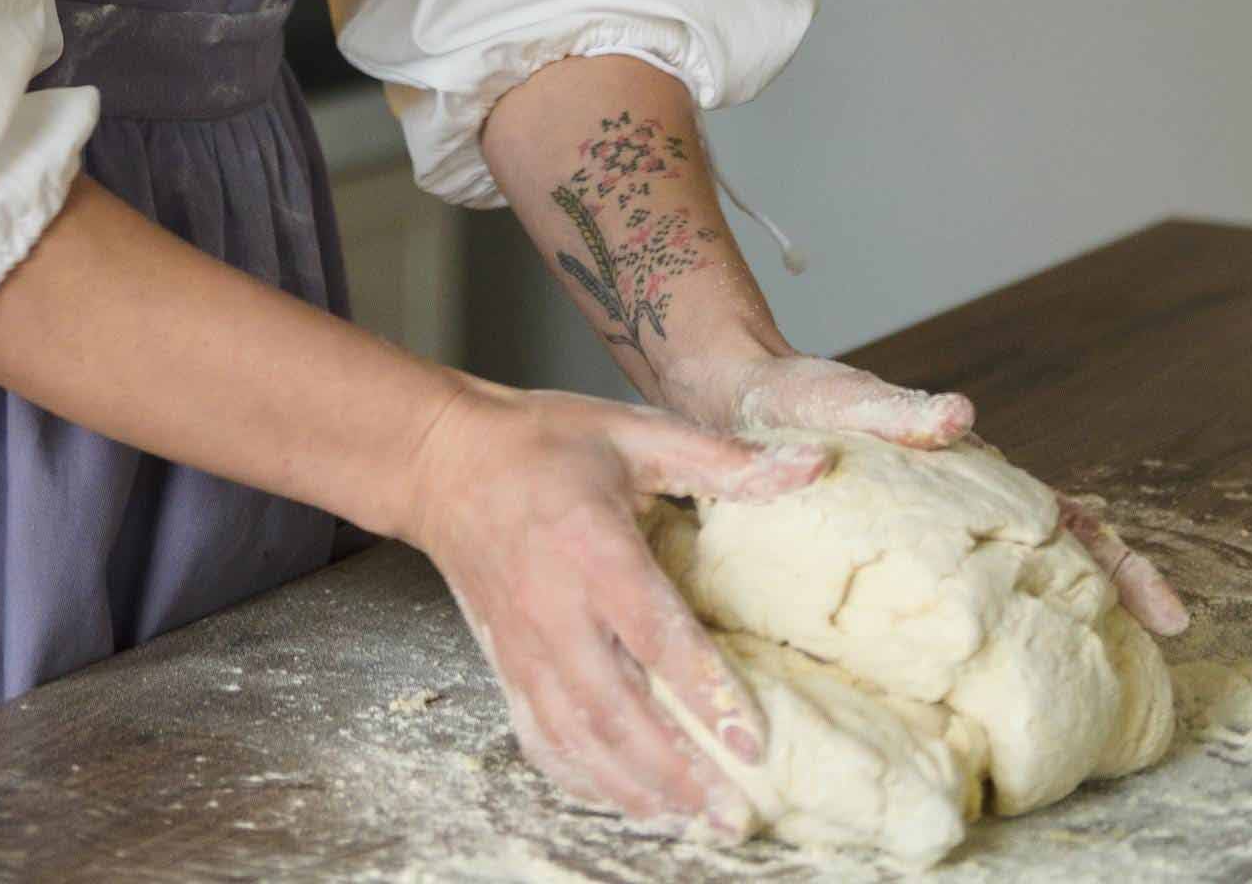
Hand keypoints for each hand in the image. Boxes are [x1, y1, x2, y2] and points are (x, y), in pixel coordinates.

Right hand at [397, 374, 830, 837]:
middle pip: (616, 711)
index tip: (752, 743)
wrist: (441, 460)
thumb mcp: (630, 430)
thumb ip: (719, 456)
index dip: (704, 692)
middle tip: (732, 813)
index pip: (653, 634)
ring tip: (690, 820)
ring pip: (578, 738)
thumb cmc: (539, 443)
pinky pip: (541, 737)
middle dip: (676, 771)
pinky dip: (580, 779)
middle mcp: (555, 609)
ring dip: (634, 789)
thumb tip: (810, 466)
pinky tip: (619, 800)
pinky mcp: (504, 664)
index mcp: (592, 547)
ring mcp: (524, 645)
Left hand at [671, 340, 1190, 640]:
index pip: (1064, 519)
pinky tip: (992, 678)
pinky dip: (987, 635)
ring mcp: (930, 537)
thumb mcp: (841, 400)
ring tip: (1098, 685)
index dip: (1119, 564)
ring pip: (1014, 583)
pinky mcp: (888, 561)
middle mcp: (962, 507)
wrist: (733, 402)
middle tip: (1162, 651)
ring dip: (1061, 623)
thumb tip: (960, 416)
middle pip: (1059, 557)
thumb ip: (898, 410)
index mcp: (966, 474)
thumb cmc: (796, 398)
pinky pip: (953, 604)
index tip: (1168, 614)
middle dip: (1114, 601)